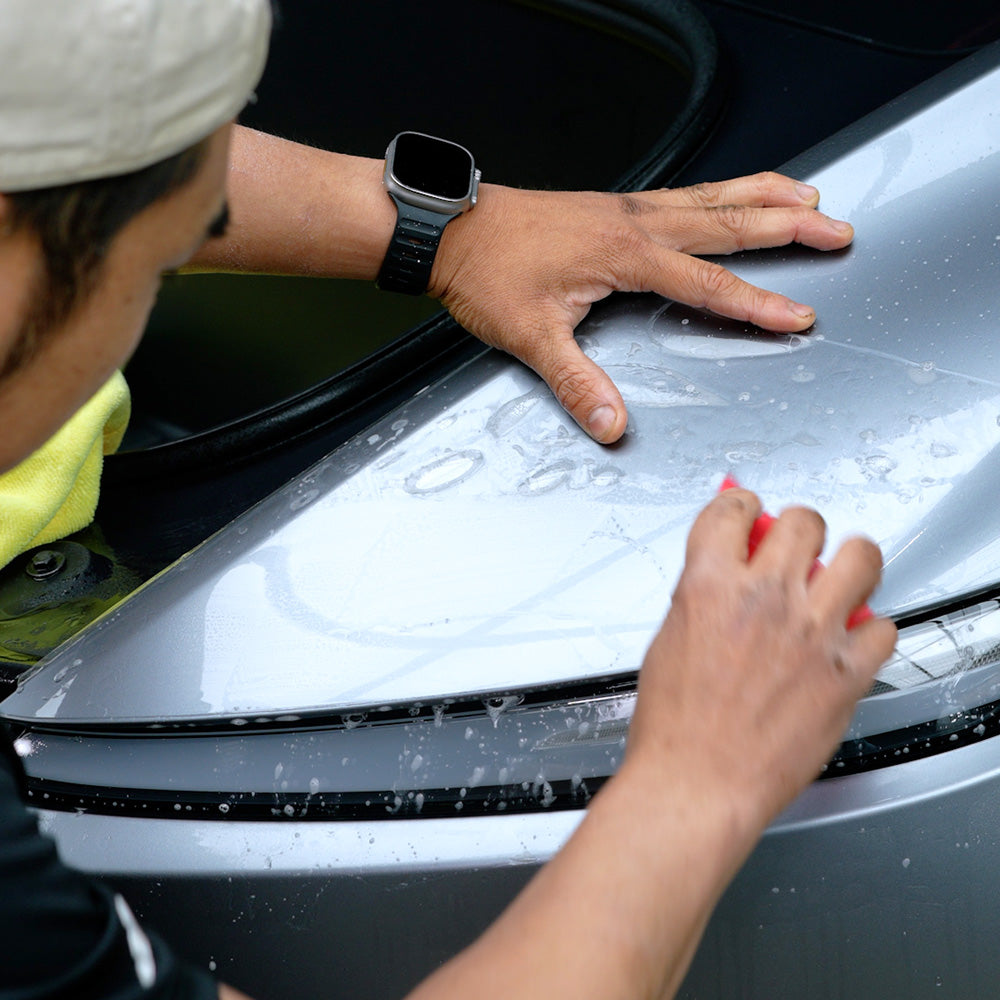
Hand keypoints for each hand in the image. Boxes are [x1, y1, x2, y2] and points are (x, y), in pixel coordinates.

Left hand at [430, 173, 853, 443]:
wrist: (451, 228)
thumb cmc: (487, 273)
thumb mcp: (529, 335)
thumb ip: (575, 381)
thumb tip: (611, 424)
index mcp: (624, 255)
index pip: (706, 283)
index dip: (756, 302)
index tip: (796, 316)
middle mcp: (634, 224)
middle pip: (729, 222)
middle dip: (789, 228)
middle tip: (838, 231)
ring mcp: (627, 209)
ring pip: (713, 196)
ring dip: (766, 195)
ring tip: (809, 196)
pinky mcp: (614, 207)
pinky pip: (687, 191)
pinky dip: (724, 188)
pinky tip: (733, 194)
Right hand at [626, 488, 895, 839]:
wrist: (697, 783)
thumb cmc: (673, 727)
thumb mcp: (667, 640)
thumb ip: (701, 598)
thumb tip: (721, 578)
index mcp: (710, 585)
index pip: (733, 510)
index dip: (743, 504)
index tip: (750, 511)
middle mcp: (765, 599)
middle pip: (803, 521)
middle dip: (798, 526)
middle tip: (797, 543)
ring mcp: (811, 633)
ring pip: (860, 556)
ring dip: (850, 559)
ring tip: (843, 572)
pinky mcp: (845, 673)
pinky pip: (883, 627)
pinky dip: (869, 630)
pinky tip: (850, 638)